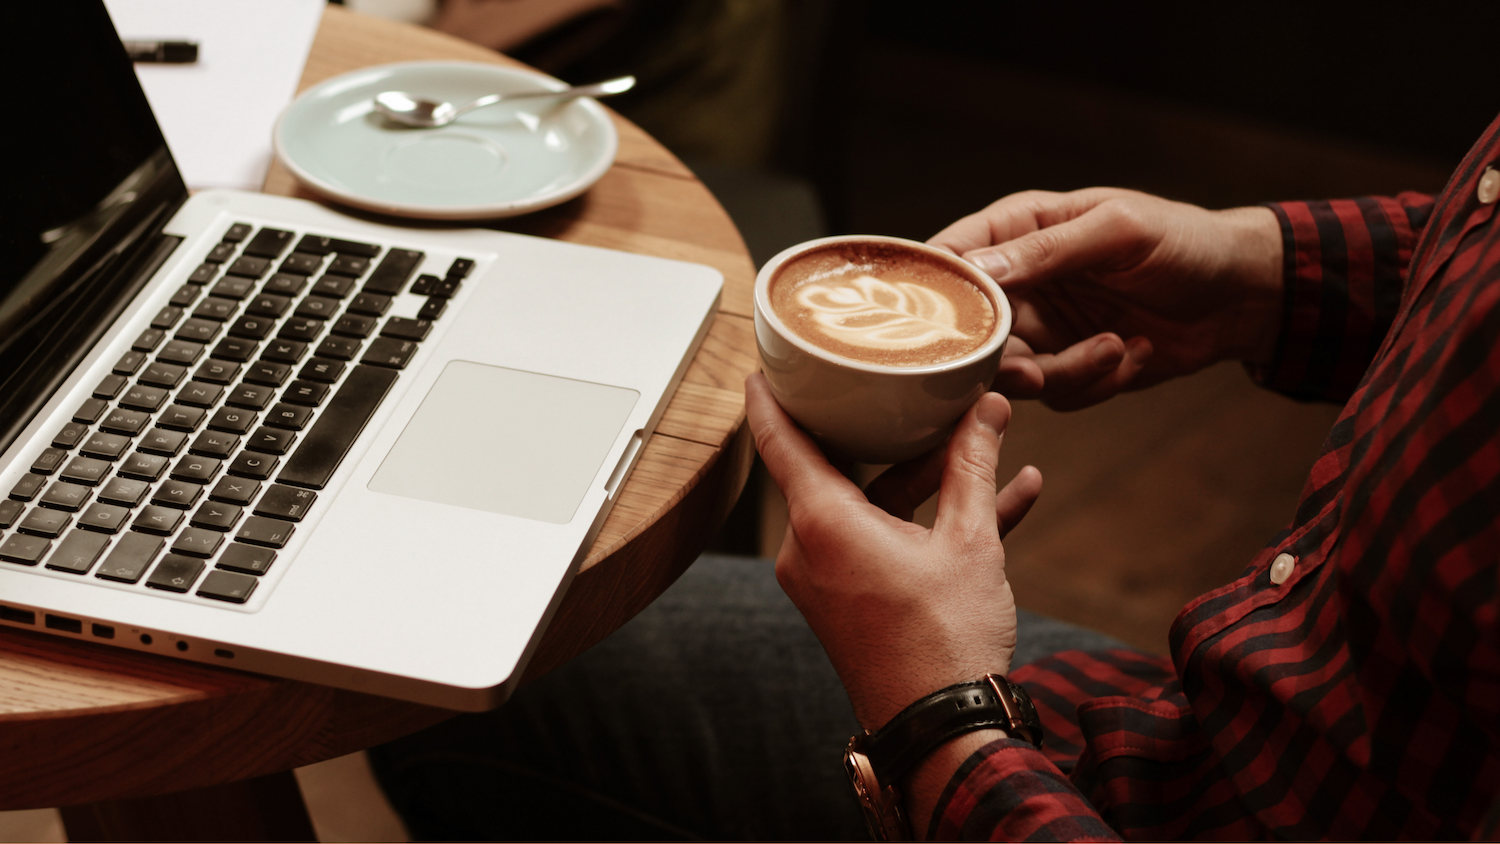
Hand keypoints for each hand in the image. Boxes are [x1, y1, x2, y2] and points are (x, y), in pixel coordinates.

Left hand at [746, 373, 1041, 730]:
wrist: (944, 732)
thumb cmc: (945, 643)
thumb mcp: (970, 540)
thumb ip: (973, 466)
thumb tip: (988, 408)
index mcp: (822, 522)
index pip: (777, 439)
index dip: (770, 396)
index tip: (765, 362)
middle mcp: (810, 548)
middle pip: (838, 467)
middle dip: (888, 433)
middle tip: (907, 390)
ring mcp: (827, 578)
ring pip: (874, 506)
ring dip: (929, 481)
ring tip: (985, 447)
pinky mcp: (851, 601)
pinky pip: (886, 543)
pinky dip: (930, 523)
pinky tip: (1004, 498)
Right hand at [929, 188, 1283, 409]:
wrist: (1243, 294)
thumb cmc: (1184, 241)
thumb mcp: (1118, 232)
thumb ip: (1046, 251)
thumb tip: (975, 271)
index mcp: (1018, 229)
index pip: (947, 259)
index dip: (933, 295)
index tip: (938, 329)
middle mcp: (1019, 282)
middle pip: (969, 333)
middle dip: (1003, 360)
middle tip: (1036, 371)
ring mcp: (1042, 328)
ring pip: (1013, 374)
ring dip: (1066, 372)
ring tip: (1117, 350)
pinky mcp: (1070, 366)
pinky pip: (1058, 395)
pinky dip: (1098, 383)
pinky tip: (1137, 353)